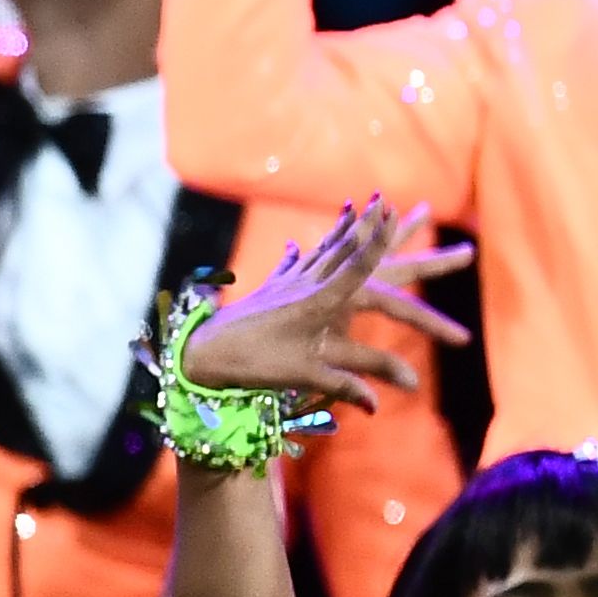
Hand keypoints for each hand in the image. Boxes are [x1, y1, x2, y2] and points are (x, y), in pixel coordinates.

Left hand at [180, 202, 471, 415]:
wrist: (202, 354)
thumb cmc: (255, 365)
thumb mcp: (307, 376)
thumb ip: (351, 383)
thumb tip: (395, 397)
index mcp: (318, 302)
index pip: (356, 266)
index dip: (376, 240)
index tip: (391, 212)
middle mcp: (306, 285)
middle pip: (346, 249)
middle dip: (370, 225)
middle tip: (386, 199)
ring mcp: (288, 284)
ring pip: (323, 249)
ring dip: (343, 226)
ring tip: (357, 203)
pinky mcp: (272, 291)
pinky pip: (295, 262)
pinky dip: (304, 250)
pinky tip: (297, 243)